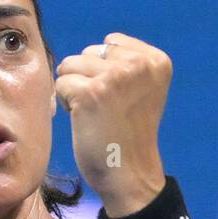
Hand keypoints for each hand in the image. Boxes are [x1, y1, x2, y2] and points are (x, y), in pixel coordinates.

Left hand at [54, 32, 171, 216]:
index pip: (110, 43)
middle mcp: (139, 64)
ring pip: (71, 65)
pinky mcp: (91, 92)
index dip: (104, 71)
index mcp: (156, 60)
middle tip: (106, 111)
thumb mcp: (139, 90)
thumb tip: (88, 50)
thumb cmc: (127, 135)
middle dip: (88, 79)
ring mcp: (115, 77)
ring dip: (75, 90)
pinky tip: (85, 121)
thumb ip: (124, 64)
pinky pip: (61, 84)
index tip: (120, 99)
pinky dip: (66, 104)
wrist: (128, 175)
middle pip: (88, 53)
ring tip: (95, 115)